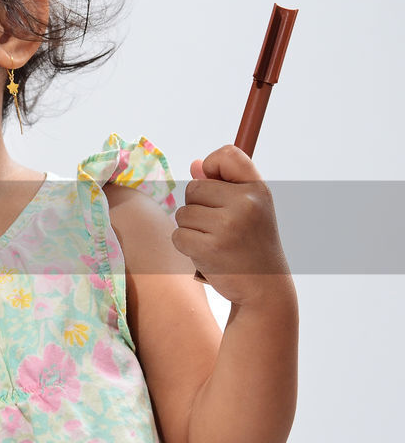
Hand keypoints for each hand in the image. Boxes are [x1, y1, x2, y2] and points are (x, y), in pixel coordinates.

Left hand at [174, 145, 291, 306]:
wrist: (264, 288)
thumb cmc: (251, 245)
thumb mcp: (248, 210)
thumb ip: (222, 184)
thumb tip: (194, 164)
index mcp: (257, 189)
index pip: (227, 154)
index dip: (211, 165)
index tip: (213, 181)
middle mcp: (245, 203)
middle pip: (193, 188)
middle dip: (197, 207)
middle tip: (220, 227)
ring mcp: (228, 226)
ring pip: (183, 213)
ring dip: (191, 229)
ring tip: (216, 242)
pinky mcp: (209, 248)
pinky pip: (178, 235)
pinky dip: (187, 246)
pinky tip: (208, 255)